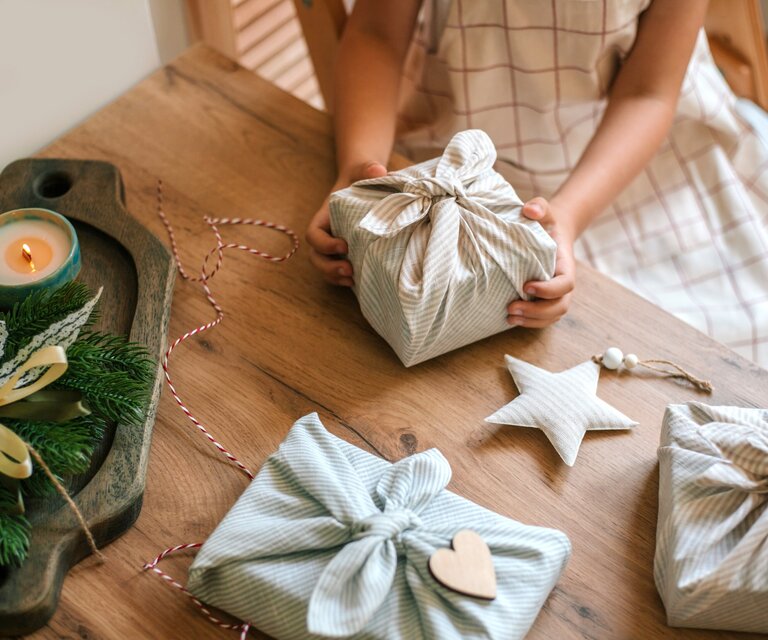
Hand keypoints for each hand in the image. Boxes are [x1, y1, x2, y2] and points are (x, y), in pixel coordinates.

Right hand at [306, 161, 387, 285]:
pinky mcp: (346, 254)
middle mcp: (326, 234)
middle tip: (349, 269)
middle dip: (328, 266)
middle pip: (316, 256)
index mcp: (324, 217)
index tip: (344, 245)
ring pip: (324, 267)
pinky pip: (337, 271)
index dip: (324, 244)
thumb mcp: (363, 171)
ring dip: (335, 277)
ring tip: (353, 280)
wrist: (364, 184)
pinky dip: (343, 279)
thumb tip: (379, 171)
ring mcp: (334, 246)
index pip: (313, 235)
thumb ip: (368, 169)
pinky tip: (358, 282)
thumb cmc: (361, 177)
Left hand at [507, 197, 575, 327]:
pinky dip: (529, 323)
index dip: (549, 289)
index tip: (526, 286)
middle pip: (559, 306)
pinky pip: (543, 319)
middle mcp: (564, 284)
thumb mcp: (544, 210)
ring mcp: (556, 295)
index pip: (565, 284)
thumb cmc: (545, 222)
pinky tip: (510, 319)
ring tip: (509, 316)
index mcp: (566, 265)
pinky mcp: (545, 301)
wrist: (549, 232)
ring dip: (531, 320)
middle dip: (537, 311)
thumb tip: (530, 210)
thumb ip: (540, 207)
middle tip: (512, 307)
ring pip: (552, 316)